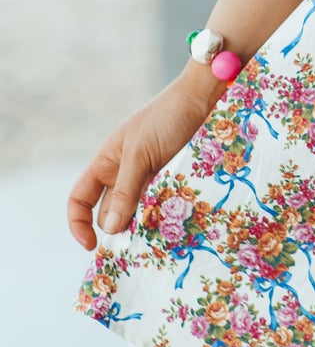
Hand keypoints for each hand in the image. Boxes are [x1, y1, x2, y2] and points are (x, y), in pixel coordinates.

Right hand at [67, 72, 215, 250]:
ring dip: (144, 226)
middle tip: (137, 241)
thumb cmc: (166, 119)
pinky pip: (161, 209)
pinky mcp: (171, 183)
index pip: (80, 199)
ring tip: (157, 232)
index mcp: (106, 163)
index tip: (91, 246)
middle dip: (120, 228)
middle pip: (111, 213)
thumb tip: (110, 229)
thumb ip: (125, 190)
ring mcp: (148, 180)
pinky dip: (163, 218)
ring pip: (137, 214)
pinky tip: (173, 223)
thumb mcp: (140, 154)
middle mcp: (124, 174)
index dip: (78, 223)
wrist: (203, 100)